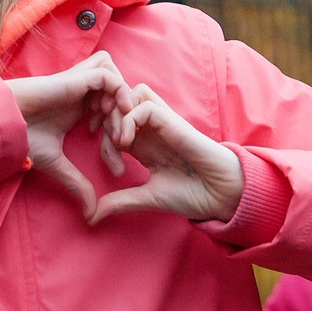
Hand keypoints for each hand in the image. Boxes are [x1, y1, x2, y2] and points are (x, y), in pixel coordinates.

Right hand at [7, 51, 132, 218]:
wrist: (5, 124)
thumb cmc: (24, 139)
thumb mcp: (58, 164)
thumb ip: (78, 183)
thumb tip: (91, 214)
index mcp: (79, 109)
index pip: (112, 114)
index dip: (119, 137)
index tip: (114, 163)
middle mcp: (83, 95)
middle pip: (119, 99)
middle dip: (125, 124)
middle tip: (121, 147)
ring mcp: (81, 84)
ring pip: (118, 83)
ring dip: (122, 105)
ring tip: (116, 131)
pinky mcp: (77, 77)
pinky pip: (109, 76)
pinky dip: (117, 91)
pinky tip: (108, 114)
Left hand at [91, 82, 245, 225]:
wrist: (220, 195)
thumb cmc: (191, 195)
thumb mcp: (146, 198)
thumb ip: (119, 201)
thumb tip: (91, 216)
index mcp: (144, 145)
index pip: (113, 125)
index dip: (103, 139)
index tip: (110, 164)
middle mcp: (151, 130)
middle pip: (119, 104)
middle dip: (105, 121)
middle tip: (108, 149)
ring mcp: (162, 123)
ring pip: (131, 94)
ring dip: (118, 113)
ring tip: (117, 142)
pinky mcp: (172, 121)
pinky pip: (145, 104)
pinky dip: (130, 118)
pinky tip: (127, 142)